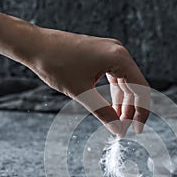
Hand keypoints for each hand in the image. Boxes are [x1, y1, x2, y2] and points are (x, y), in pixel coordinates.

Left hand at [27, 28, 149, 136]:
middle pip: (134, 87)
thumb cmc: (56, 64)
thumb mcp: (81, 93)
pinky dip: (114, 94)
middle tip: (121, 130)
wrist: (35, 45)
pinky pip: (115, 78)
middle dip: (129, 110)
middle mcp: (118, 52)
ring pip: (125, 83)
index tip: (136, 130)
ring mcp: (110, 52)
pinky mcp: (101, 55)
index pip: (141, 89)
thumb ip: (103, 113)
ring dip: (122, 104)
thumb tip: (118, 131)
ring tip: (116, 122)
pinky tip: (111, 108)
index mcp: (118, 58)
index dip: (141, 112)